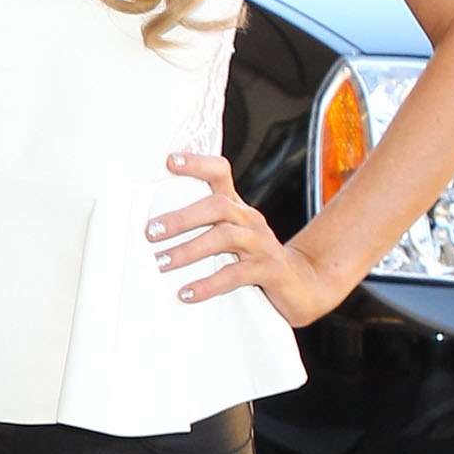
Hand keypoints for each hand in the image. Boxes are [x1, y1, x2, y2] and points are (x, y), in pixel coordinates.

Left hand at [146, 152, 339, 328]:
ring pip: (225, 237)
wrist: (302, 286)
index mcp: (237, 208)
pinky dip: (209, 284)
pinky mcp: (269, 270)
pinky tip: (187, 293)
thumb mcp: (230, 239)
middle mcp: (250, 219)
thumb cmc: (253, 261)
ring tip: (162, 263)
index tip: (169, 160)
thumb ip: (201, 230)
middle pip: (217, 206)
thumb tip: (151, 232)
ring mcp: (262, 244)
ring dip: (189, 250)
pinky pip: (236, 275)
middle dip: (181, 218)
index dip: (197, 163)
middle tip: (151, 233)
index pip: (220, 172)